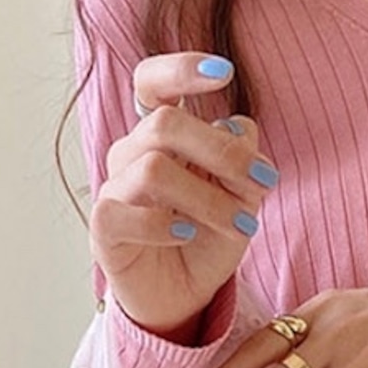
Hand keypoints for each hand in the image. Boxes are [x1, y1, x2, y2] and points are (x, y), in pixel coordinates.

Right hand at [90, 52, 278, 340]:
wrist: (183, 298)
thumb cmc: (207, 240)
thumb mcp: (241, 198)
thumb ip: (244, 160)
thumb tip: (238, 126)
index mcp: (161, 136)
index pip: (152, 83)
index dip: (180, 70)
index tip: (224, 72)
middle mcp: (132, 154)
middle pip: (163, 125)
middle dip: (221, 151)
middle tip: (264, 181)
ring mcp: (114, 190)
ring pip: (153, 169)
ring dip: (207, 197)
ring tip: (242, 224)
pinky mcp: (104, 228)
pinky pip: (124, 212)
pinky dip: (162, 223)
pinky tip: (187, 235)